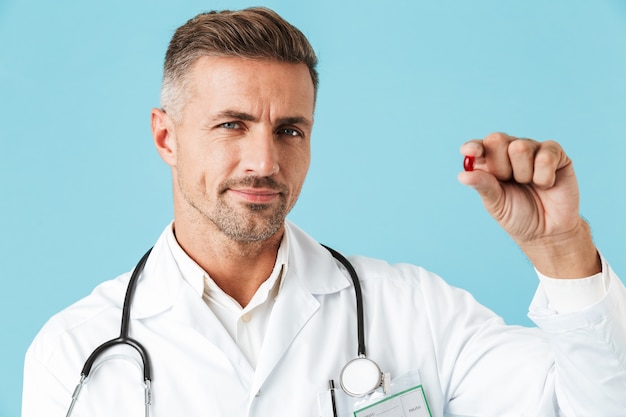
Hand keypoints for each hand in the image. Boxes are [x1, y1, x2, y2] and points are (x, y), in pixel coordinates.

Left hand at [457, 132, 599, 277]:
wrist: (546, 231)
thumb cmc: (517, 215)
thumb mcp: (496, 203)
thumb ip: (483, 186)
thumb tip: (462, 176)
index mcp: (489, 161)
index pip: (478, 146)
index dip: (474, 146)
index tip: (470, 152)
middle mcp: (509, 151)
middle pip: (497, 139)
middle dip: (501, 166)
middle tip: (509, 181)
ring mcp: (533, 149)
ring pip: (520, 147)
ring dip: (523, 174)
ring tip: (529, 185)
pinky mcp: (556, 154)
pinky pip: (545, 157)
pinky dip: (543, 177)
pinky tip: (546, 185)